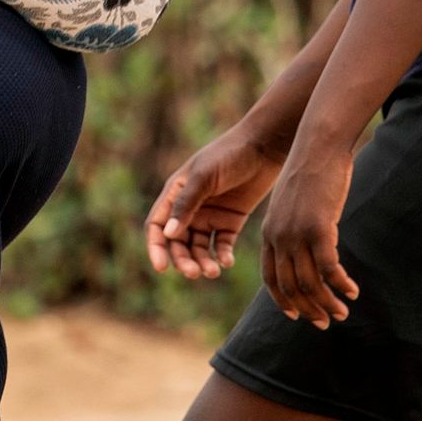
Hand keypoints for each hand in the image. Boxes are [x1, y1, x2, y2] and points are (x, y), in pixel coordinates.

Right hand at [144, 127, 284, 279]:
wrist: (265, 147)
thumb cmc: (229, 155)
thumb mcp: (204, 177)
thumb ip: (186, 205)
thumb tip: (169, 234)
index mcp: (175, 194)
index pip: (157, 226)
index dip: (156, 248)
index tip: (162, 267)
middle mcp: (189, 208)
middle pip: (178, 243)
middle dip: (183, 259)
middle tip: (194, 273)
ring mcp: (209, 216)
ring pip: (199, 248)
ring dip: (202, 261)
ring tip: (213, 271)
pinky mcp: (230, 221)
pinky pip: (222, 245)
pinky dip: (222, 255)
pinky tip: (227, 262)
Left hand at [259, 144, 360, 328]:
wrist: (317, 146)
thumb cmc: (311, 171)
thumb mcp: (294, 203)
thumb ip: (294, 226)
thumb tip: (307, 246)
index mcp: (270, 232)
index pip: (271, 278)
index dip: (284, 301)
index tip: (298, 315)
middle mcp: (278, 237)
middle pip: (290, 286)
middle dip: (308, 309)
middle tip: (325, 322)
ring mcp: (296, 234)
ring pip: (310, 282)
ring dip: (327, 303)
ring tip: (342, 313)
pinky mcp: (318, 228)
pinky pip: (329, 268)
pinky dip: (340, 284)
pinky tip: (352, 291)